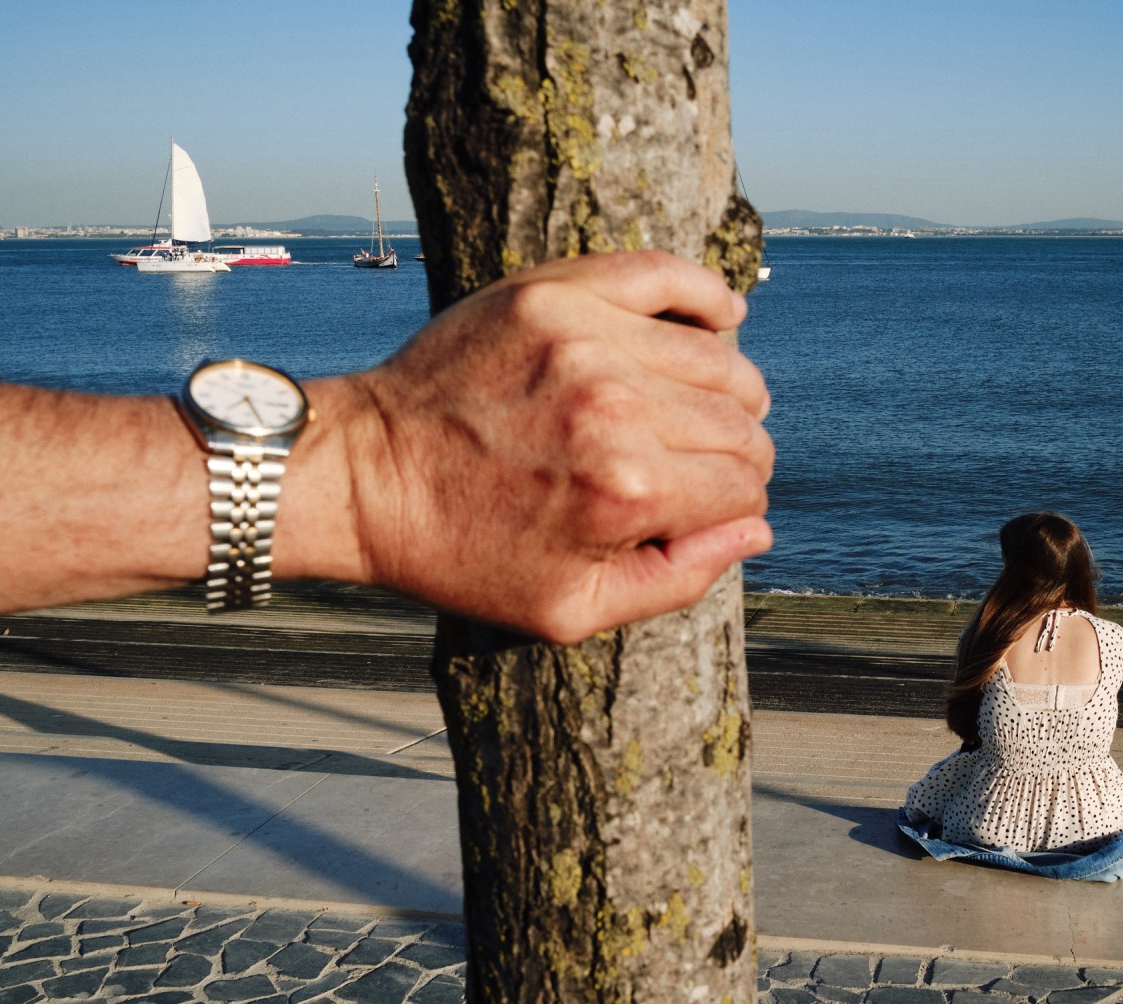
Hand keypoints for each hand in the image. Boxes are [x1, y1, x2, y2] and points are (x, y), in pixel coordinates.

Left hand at [296, 251, 773, 643]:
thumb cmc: (465, 553)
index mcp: (628, 493)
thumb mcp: (571, 610)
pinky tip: (722, 314)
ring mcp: (585, 340)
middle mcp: (616, 408)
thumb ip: (680, 580)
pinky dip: (707, 294)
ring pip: (717, 357)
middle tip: (697, 468)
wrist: (364, 477)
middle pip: (740, 424)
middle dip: (736, 454)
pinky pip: (665, 274)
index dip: (734, 506)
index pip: (743, 487)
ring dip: (724, 390)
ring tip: (693, 411)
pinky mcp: (554, 293)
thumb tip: (758, 527)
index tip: (700, 508)